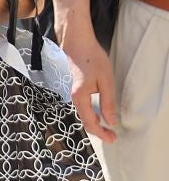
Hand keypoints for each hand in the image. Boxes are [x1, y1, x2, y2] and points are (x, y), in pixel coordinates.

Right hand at [61, 26, 120, 141]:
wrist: (76, 42)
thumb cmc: (92, 58)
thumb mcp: (106, 81)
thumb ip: (108, 103)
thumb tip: (111, 122)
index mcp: (79, 97)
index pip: (90, 122)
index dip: (102, 133)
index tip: (113, 138)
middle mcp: (69, 97)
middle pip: (82, 120)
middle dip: (97, 130)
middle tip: (111, 135)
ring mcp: (66, 92)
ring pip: (79, 114)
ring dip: (92, 122)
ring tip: (105, 127)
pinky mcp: (67, 88)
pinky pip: (76, 106)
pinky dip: (86, 113)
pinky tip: (95, 113)